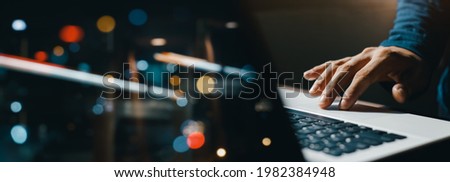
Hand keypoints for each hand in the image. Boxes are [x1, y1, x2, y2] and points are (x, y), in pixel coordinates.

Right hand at [303, 46, 431, 109]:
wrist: (409, 55)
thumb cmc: (412, 70)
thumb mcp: (417, 79)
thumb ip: (407, 87)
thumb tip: (398, 93)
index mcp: (384, 58)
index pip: (364, 75)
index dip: (353, 90)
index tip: (344, 105)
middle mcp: (368, 54)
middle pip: (346, 70)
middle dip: (333, 87)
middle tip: (323, 103)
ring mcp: (359, 55)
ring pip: (338, 66)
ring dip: (324, 79)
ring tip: (313, 92)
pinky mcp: (353, 59)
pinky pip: (335, 63)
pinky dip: (321, 69)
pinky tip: (309, 75)